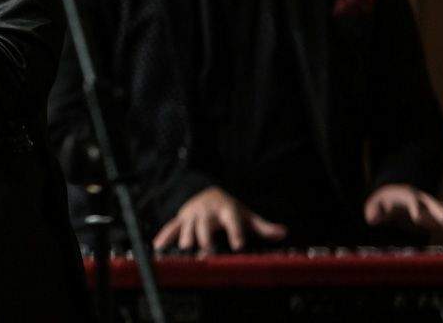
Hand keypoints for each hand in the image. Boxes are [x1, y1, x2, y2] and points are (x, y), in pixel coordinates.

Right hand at [153, 187, 286, 252]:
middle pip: (206, 225)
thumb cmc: (228, 208)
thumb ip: (263, 226)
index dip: (236, 232)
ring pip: (188, 226)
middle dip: (206, 238)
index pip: (232, 221)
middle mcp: (208, 211)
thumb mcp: (246, 214)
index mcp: (226, 210)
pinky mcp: (181, 218)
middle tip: (207, 252)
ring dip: (186, 237)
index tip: (239, 245)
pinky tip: (159, 246)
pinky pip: (171, 226)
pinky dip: (164, 236)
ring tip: (185, 250)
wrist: (205, 191)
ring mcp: (192, 214)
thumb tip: (283, 232)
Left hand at [364, 184, 442, 241]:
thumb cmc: (384, 202)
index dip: (415, 209)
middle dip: (442, 213)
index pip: (412, 202)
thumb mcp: (376, 205)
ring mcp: (432, 207)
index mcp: (407, 196)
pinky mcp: (437, 217)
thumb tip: (371, 220)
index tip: (418, 218)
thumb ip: (374, 212)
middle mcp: (423, 200)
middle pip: (433, 205)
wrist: (396, 194)